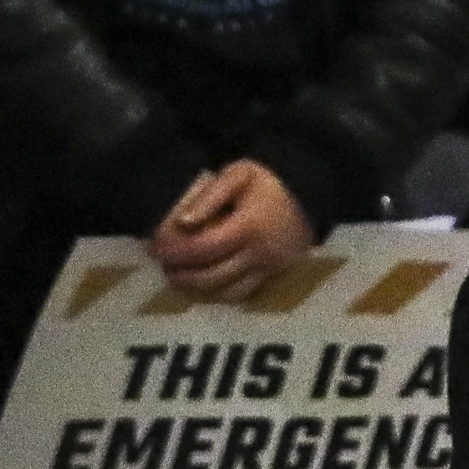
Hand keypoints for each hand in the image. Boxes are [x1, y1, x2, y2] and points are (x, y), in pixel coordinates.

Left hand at [150, 162, 314, 296]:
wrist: (311, 192)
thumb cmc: (270, 181)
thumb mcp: (239, 174)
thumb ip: (209, 196)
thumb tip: (183, 223)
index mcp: (248, 227)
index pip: (203, 249)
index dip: (176, 253)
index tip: (156, 250)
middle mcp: (259, 254)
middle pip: (211, 276)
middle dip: (182, 275)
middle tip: (164, 268)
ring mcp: (269, 269)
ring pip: (226, 291)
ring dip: (198, 289)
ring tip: (179, 278)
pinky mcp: (275, 276)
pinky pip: (243, 294)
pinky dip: (219, 293)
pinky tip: (205, 283)